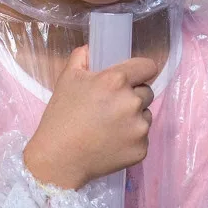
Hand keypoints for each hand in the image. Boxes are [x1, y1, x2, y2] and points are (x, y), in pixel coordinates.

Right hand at [23, 46, 159, 189]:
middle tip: (110, 107)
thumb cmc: (60, 116)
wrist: (58, 158)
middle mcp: (132, 102)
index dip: (140, 71)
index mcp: (115, 81)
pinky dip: (130, 139)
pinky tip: (110, 143)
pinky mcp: (142, 149)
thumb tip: (92, 49)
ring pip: (145, 116)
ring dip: (133, 118)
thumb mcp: (66, 79)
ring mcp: (140, 128)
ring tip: (108, 127)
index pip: (148, 66)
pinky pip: (142, 138)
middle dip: (132, 96)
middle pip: (147, 92)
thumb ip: (82, 57)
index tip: (133, 78)